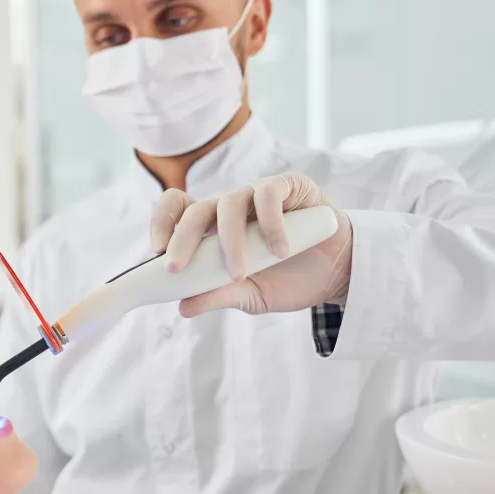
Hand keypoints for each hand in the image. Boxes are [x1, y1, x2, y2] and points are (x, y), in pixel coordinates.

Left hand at [150, 174, 352, 317]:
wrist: (339, 275)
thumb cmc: (289, 280)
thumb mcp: (250, 295)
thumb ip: (218, 296)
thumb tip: (182, 307)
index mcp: (214, 228)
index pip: (178, 210)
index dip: (162, 223)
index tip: (156, 253)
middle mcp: (232, 207)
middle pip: (196, 210)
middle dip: (182, 239)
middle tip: (178, 268)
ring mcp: (259, 194)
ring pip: (230, 202)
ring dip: (230, 240)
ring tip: (240, 273)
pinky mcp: (290, 187)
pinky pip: (269, 194)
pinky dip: (270, 223)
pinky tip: (281, 249)